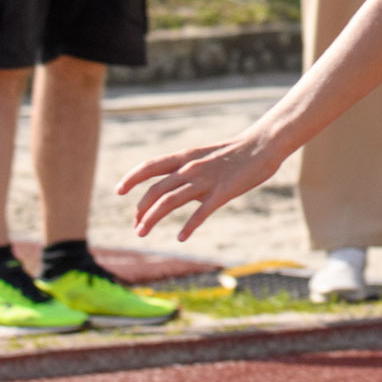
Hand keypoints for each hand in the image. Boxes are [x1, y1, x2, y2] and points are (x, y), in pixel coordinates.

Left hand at [117, 135, 281, 240]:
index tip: (118, 191)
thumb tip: (175, 192)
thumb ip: (188, 172)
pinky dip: (189, 226)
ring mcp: (206, 181)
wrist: (263, 144)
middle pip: (155, 190)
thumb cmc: (236, 151)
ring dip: (152, 219)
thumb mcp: (205, 156)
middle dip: (140, 209)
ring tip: (141, 233)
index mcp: (185, 157)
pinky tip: (181, 237)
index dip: (131, 178)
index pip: (149, 167)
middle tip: (136, 225)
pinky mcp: (223, 193)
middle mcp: (190, 168)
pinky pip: (201, 213)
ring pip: (169, 202)